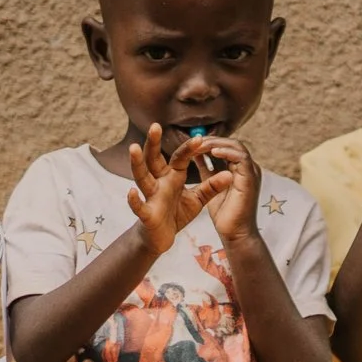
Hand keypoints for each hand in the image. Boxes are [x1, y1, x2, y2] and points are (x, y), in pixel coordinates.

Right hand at [126, 124, 221, 252]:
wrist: (162, 236)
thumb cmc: (177, 213)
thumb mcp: (198, 199)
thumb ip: (212, 187)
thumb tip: (230, 174)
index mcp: (172, 176)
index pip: (180, 158)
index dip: (189, 149)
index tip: (200, 137)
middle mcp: (159, 182)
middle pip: (153, 159)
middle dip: (153, 144)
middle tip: (155, 126)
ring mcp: (151, 196)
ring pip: (141, 177)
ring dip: (137, 163)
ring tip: (134, 148)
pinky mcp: (146, 214)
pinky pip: (138, 206)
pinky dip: (134, 200)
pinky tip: (131, 192)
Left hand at [200, 138, 260, 241]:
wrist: (235, 233)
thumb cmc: (225, 214)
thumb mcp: (211, 186)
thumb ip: (206, 170)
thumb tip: (195, 155)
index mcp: (240, 170)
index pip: (227, 147)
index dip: (210, 143)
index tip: (192, 143)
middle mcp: (248, 169)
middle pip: (232, 143)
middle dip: (212, 140)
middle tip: (193, 141)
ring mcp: (251, 172)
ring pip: (236, 147)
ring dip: (216, 144)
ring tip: (199, 145)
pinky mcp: (250, 178)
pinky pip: (240, 157)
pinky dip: (226, 152)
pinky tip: (211, 152)